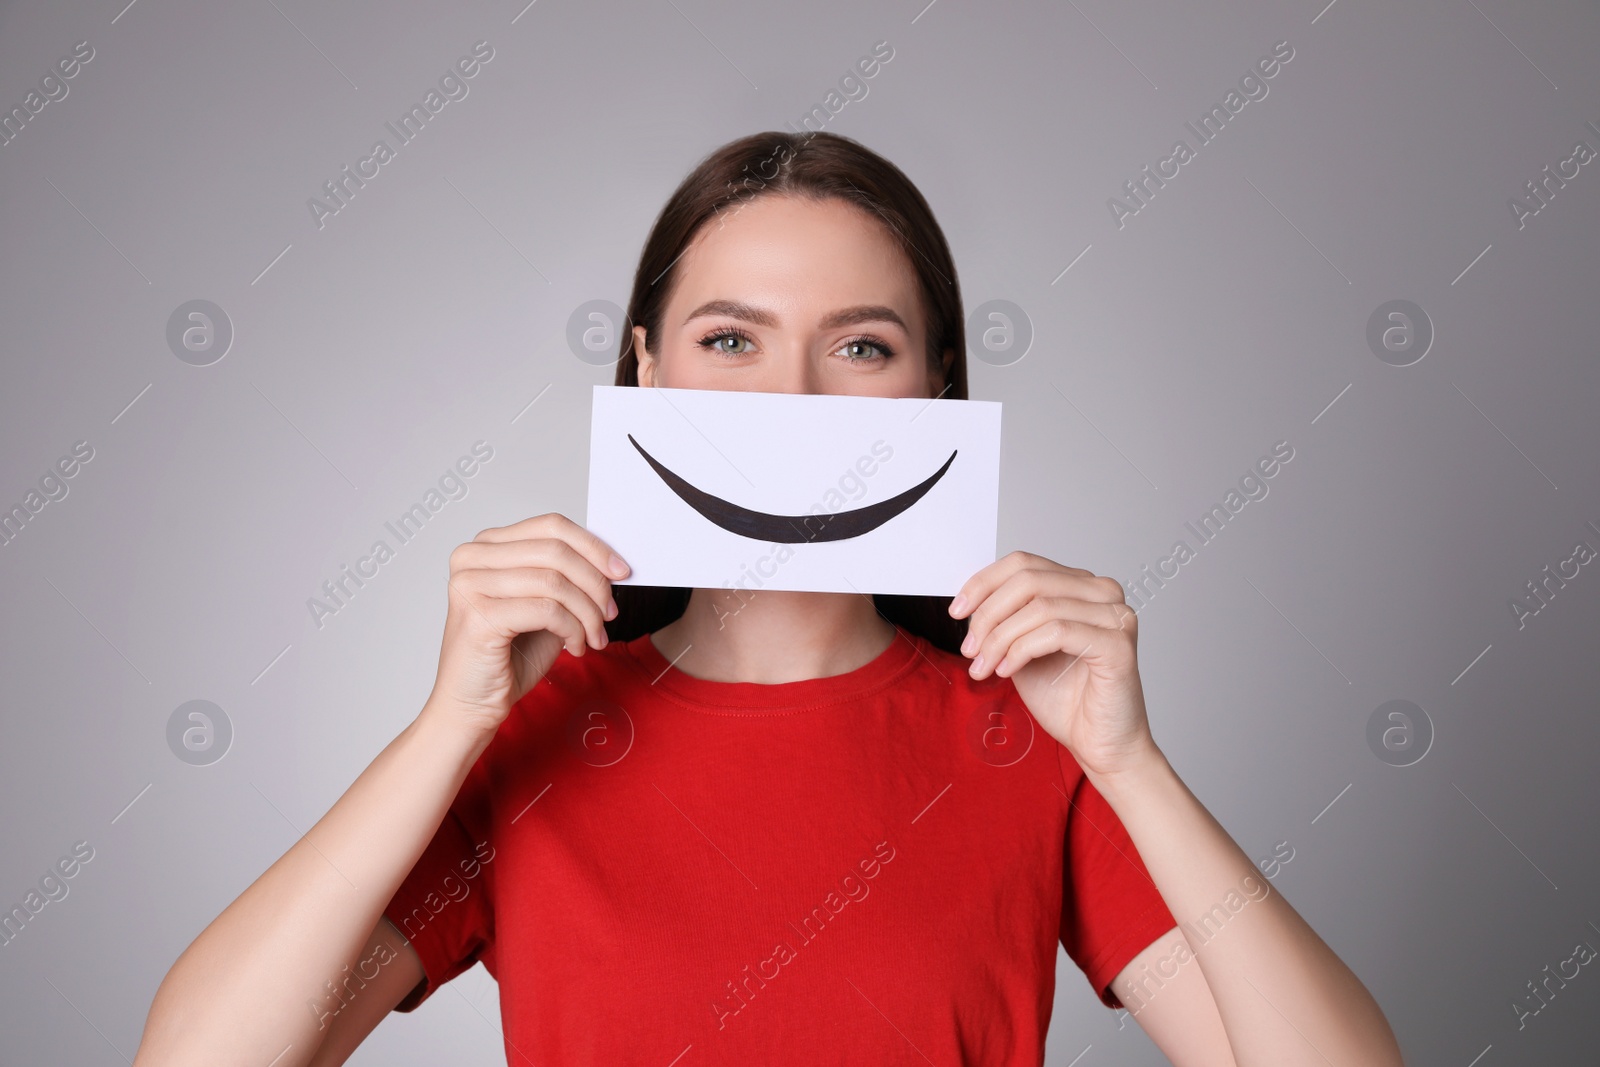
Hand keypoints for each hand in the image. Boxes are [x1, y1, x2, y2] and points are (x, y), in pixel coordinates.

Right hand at [426, 513, 628, 738]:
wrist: (472, 704)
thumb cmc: (508, 656)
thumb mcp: (545, 605)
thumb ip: (566, 577)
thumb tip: (610, 562)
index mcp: (486, 546)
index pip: (550, 526)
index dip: (593, 546)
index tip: (621, 571)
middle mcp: (472, 559)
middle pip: (555, 550)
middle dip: (595, 583)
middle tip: (610, 612)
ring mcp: (470, 585)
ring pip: (555, 582)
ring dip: (587, 613)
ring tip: (594, 636)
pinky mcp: (478, 616)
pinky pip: (547, 610)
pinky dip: (572, 629)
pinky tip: (575, 647)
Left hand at [949, 551, 1155, 778]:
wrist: (1100, 745)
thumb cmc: (1066, 700)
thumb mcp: (1020, 649)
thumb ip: (1004, 620)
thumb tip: (970, 602)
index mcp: (1081, 586)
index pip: (1024, 563)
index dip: (984, 583)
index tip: (957, 611)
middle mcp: (1102, 593)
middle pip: (1028, 579)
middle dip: (988, 614)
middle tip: (969, 649)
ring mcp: (1115, 616)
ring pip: (1039, 606)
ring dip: (1000, 638)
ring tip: (984, 667)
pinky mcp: (1118, 644)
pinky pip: (1057, 631)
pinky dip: (1022, 649)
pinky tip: (1007, 670)